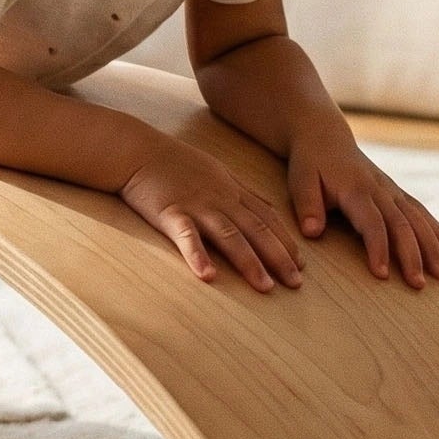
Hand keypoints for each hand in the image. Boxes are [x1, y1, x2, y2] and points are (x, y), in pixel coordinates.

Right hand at [119, 138, 305, 291]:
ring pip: (230, 236)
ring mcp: (196, 206)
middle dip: (279, 257)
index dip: (286, 241)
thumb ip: (241, 191)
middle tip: (296, 283)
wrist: (137, 150)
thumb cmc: (175, 162)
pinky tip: (208, 276)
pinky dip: (198, 256)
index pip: (267, 218)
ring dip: (250, 263)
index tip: (301, 263)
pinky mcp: (171, 213)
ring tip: (265, 288)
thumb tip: (267, 208)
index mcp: (231, 190)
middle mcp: (220, 199)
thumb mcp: (216, 171)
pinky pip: (187, 237)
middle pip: (257, 230)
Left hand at [287, 116, 438, 288]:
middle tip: (419, 284)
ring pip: (417, 219)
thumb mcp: (300, 180)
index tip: (381, 274)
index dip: (378, 248)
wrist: (325, 136)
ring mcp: (391, 189)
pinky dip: (435, 231)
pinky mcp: (396, 191)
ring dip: (431, 247)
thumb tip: (312, 232)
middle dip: (412, 256)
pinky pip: (420, 211)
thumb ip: (307, 205)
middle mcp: (379, 189)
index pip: (372, 223)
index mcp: (356, 189)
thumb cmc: (310, 162)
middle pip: (401, 225)